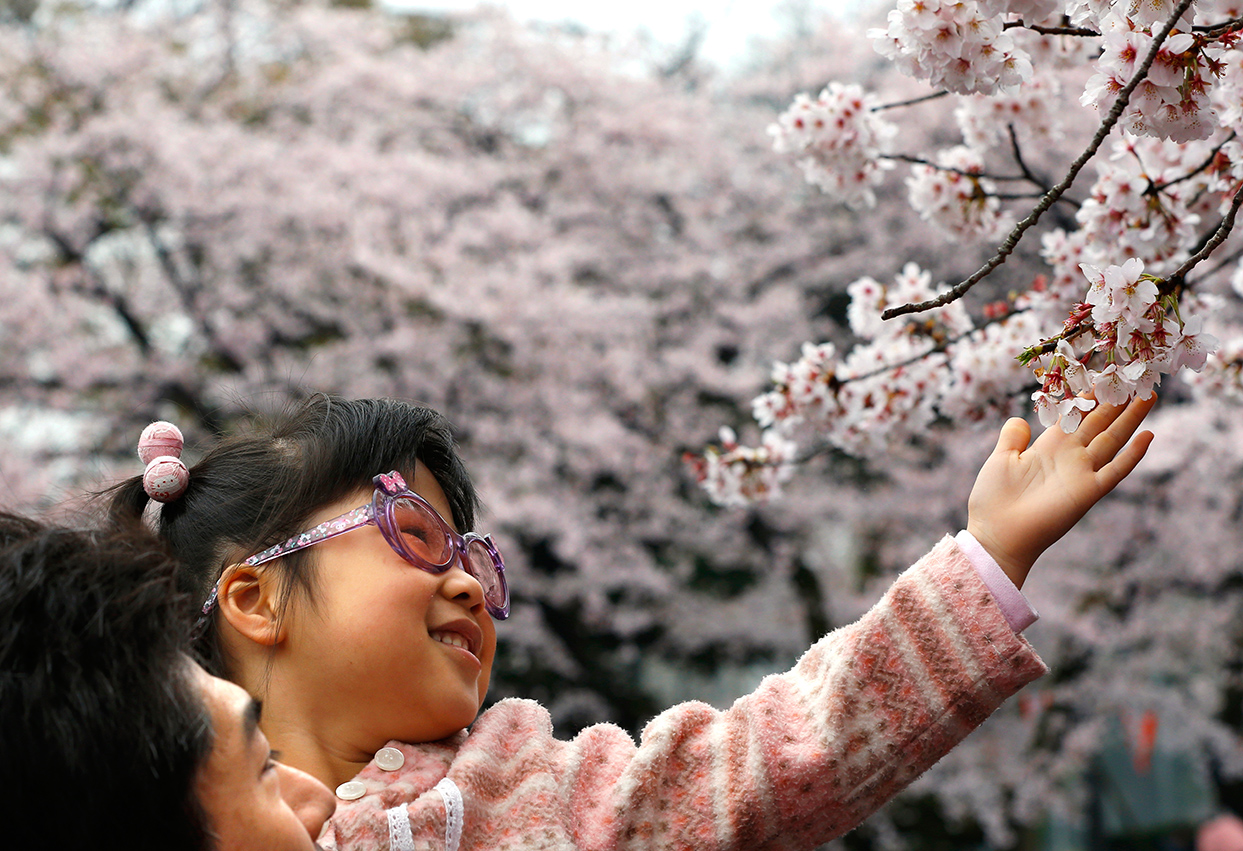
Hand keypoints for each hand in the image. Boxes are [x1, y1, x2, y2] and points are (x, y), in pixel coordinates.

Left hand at [966, 395, 1155, 588]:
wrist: (996, 535)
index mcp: (1048, 446)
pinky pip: (1115, 471)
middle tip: (1136, 377)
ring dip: (1130, 418)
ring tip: (1148, 395)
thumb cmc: (993, 499)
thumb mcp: (1000, 460)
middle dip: (1116, 401)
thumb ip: (1012, 438)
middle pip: (1099, 423)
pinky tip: (1148, 436)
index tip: (1104, 375)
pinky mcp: (1087, 492)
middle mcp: (1069, 456)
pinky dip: (1132, 455)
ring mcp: (1081, 473)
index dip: (1089, 396)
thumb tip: (1020, 419)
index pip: (1075, 415)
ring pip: (1112, 439)